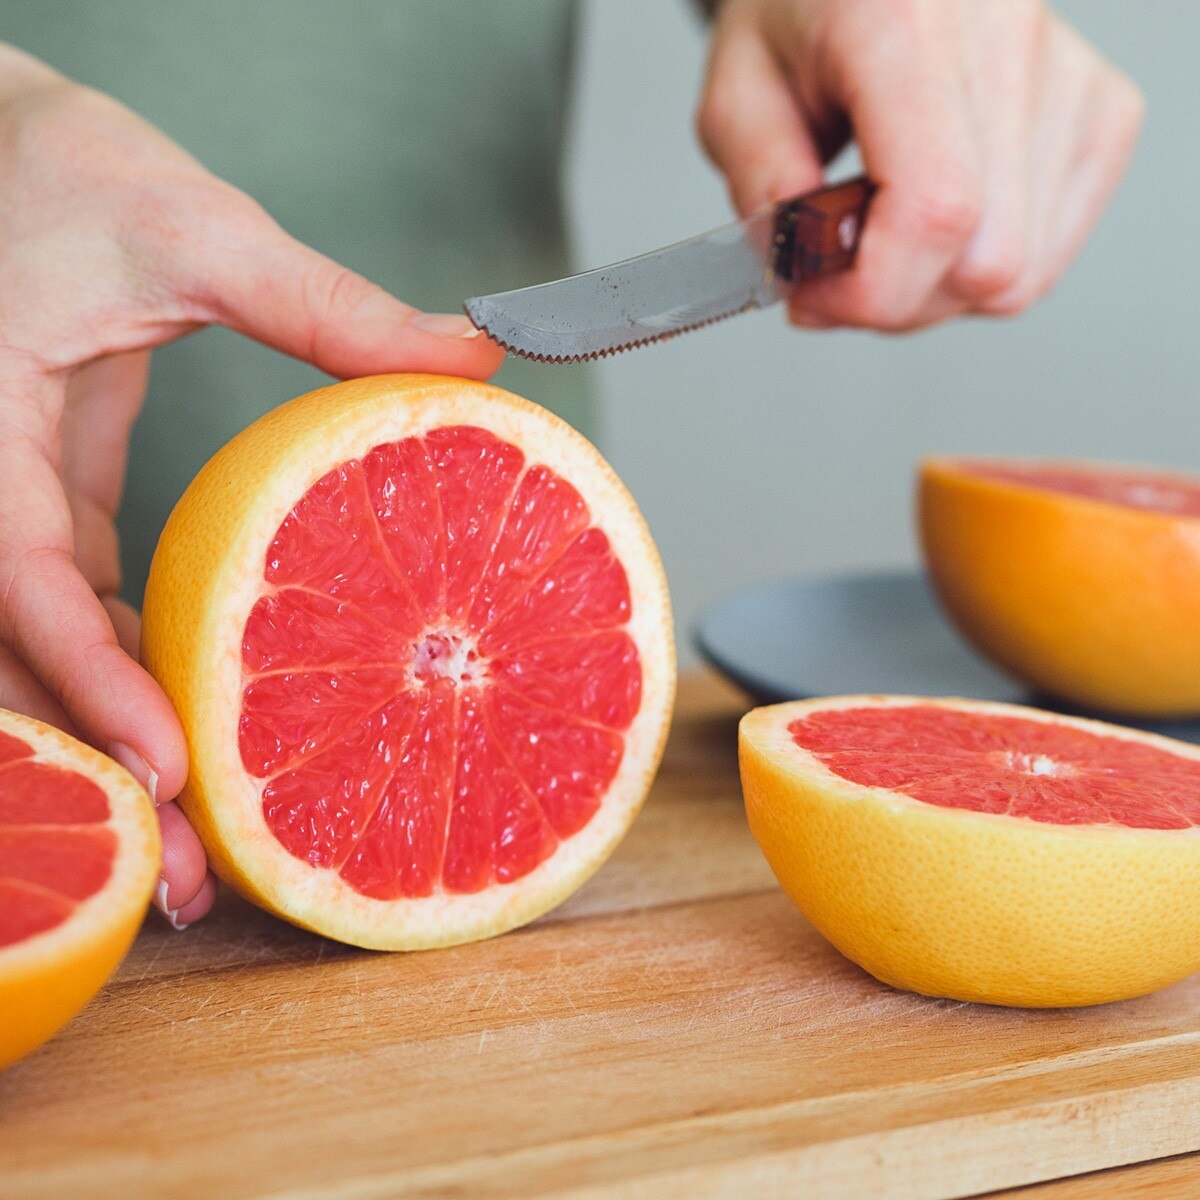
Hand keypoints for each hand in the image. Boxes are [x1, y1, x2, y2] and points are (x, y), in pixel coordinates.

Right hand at [0, 46, 503, 927]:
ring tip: (197, 855)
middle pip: (17, 657)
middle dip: (94, 773)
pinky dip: (126, 681)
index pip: (21, 574)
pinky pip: (71, 611)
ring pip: (35, 652)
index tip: (168, 767)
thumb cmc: (71, 171)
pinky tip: (199, 739)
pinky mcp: (40, 504)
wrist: (5, 141)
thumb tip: (473, 358)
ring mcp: (1, 501)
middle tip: (191, 880)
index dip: (87, 679)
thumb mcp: (198, 232)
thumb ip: (328, 306)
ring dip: (111, 751)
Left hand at [696, 0, 1143, 329]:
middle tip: (836, 273)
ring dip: (935, 292)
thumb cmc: (801, 13)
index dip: (871, 292)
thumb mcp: (734, 95)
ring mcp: (1070, 75)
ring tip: (882, 241)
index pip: (935, 210)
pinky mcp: (1104, 110)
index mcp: (906, 22)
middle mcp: (1007, 37)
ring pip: (1021, 275)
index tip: (812, 297)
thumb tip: (810, 276)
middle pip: (986, 263)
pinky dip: (980, 272)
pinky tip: (934, 230)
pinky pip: (1048, 257)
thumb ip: (761, 189)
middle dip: (895, 301)